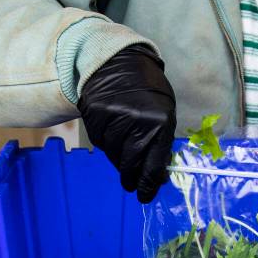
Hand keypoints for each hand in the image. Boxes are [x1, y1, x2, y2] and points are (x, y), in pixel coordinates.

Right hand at [78, 44, 175, 202]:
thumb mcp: (163, 111)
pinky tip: (111, 132)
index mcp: (161, 122)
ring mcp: (114, 121)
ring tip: (123, 147)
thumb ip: (161, 142)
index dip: (149, 184)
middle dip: (132, 178)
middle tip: (132, 184)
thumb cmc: (146, 88)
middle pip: (131, 164)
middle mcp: (137, 123)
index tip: (145, 196)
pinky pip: (101, 144)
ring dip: (119, 159)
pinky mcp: (95, 118)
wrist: (114, 61)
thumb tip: (158, 176)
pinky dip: (107, 145)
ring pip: (114, 156)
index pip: (154, 163)